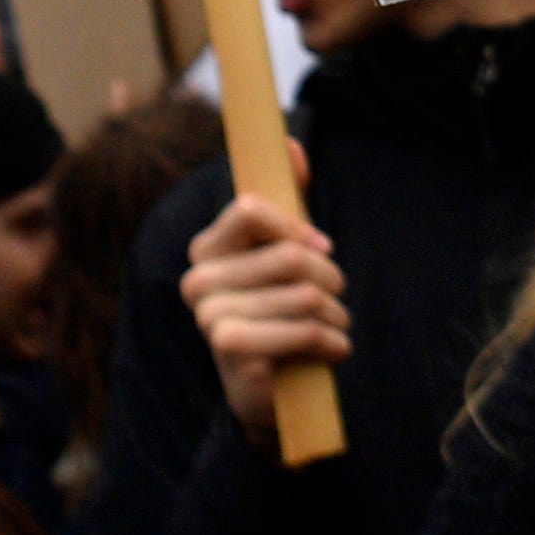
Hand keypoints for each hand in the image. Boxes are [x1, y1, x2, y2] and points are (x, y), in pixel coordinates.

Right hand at [181, 179, 347, 448]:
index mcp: (206, 249)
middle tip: (336, 297)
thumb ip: (288, 197)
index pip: (252, 208)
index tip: (322, 246)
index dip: (298, 226)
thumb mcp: (284, 250)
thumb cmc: (278, 310)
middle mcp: (197, 281)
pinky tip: (333, 350)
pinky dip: (333, 342)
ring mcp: (209, 318)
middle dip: (330, 278)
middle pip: (290, 256)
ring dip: (337, 315)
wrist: (268, 390)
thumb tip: (292, 144)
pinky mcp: (232, 351)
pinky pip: (305, 331)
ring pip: (306, 296)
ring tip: (336, 326)